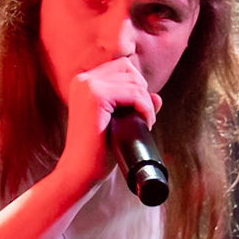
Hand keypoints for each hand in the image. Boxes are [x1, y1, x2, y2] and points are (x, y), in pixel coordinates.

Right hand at [58, 58, 161, 186]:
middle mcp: (83, 79)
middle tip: (143, 118)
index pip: (121, 67)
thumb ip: (135, 106)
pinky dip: (145, 108)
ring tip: (144, 123)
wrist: (80, 171)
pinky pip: (134, 93)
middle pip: (129, 70)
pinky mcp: (96, 97)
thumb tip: (158, 97)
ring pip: (134, 82)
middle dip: (142, 92)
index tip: (138, 111)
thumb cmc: (98, 150)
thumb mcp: (118, 123)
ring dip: (146, 102)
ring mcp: (88, 86)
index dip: (136, 86)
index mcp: (84, 82)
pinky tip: (144, 123)